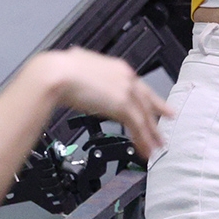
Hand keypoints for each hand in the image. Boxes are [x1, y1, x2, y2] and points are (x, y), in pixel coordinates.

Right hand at [39, 48, 172, 158]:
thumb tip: (84, 79)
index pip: (140, 87)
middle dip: (156, 121)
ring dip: (151, 136)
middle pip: (146, 103)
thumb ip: (90, 76)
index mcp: (118, 68)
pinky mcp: (122, 104)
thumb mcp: (81, 69)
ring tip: (156, 149)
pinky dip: (142, 140)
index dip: (152, 100)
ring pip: (144, 117)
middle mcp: (126, 78)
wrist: (57, 73)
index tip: (160, 108)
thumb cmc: (60, 71)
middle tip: (162, 134)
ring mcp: (126, 91)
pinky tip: (144, 150)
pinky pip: (137, 126)